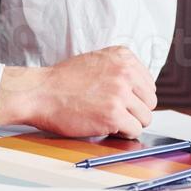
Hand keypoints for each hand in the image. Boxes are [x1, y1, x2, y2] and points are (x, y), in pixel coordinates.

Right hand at [0, 46, 156, 137]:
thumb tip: (139, 90)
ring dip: (130, 123)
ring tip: (111, 121)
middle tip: (116, 114)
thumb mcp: (96, 61)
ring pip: (145, 117)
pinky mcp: (114, 114)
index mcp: (123, 56)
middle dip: (136, 111)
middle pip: (150, 101)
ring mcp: (120, 93)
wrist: (40, 92)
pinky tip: (108, 128)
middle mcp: (125, 72)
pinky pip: (134, 130)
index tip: (122, 102)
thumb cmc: (63, 81)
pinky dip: (123, 134)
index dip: (136, 97)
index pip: (148, 83)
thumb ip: (119, 70)